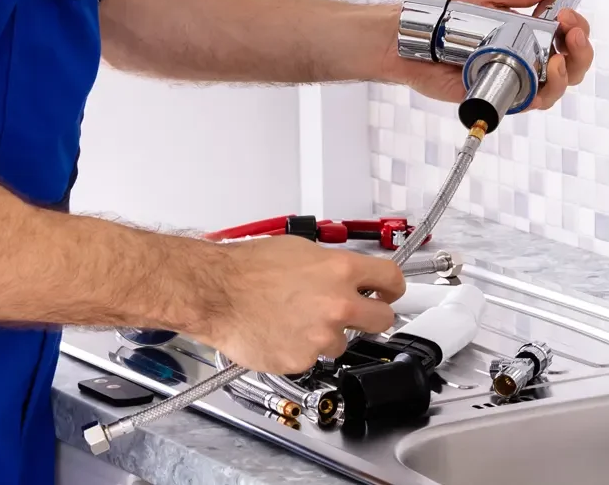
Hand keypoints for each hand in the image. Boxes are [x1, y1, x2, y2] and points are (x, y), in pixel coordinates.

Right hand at [196, 236, 405, 373]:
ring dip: (327, 334)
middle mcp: (339, 305)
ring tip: (295, 318)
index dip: (392, 288)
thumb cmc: (246, 268)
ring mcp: (322, 336)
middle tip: (352, 313)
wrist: (215, 292)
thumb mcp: (298, 250)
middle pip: (383, 319)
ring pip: (342, 342)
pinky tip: (280, 332)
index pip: (392, 279)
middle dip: (371, 316)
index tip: (389, 292)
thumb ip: (331, 265)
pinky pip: (312, 356)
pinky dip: (300, 348)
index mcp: (341, 270)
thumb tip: (347, 273)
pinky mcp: (303, 359)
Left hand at [382, 0, 592, 110]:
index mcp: (525, 32)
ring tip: (559, 59)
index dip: (577, 28)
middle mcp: (522, 58)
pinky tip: (541, 77)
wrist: (411, 34)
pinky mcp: (491, 96)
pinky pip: (522, 103)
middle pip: (569, 66)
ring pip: (552, 90)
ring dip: (567, 76)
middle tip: (573, 35)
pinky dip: (539, 94)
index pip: (566, 36)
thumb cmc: (443, 14)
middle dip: (581, 52)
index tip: (568, 16)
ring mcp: (508, 78)